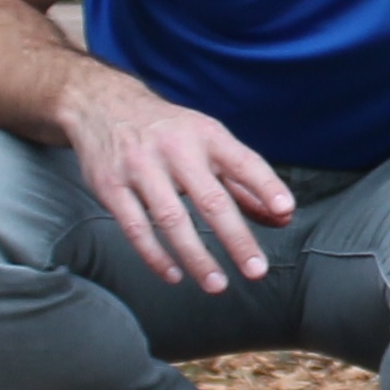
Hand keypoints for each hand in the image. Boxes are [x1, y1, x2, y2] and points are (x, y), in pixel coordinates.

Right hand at [57, 75, 294, 292]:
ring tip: (217, 284)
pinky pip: (135, 227)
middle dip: (236, 238)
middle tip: (256, 270)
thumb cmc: (170, 132)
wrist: (103, 104)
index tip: (286, 210)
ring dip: (197, 257)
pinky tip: (173, 275)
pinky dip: (154, 255)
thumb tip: (282, 217)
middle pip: (211, 200)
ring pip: (172, 220)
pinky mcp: (110, 186)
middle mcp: (177, 149)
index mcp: (208, 136)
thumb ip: (245, 183)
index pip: (244, 162)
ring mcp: (141, 167)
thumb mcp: (210, 144)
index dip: (266, 186)